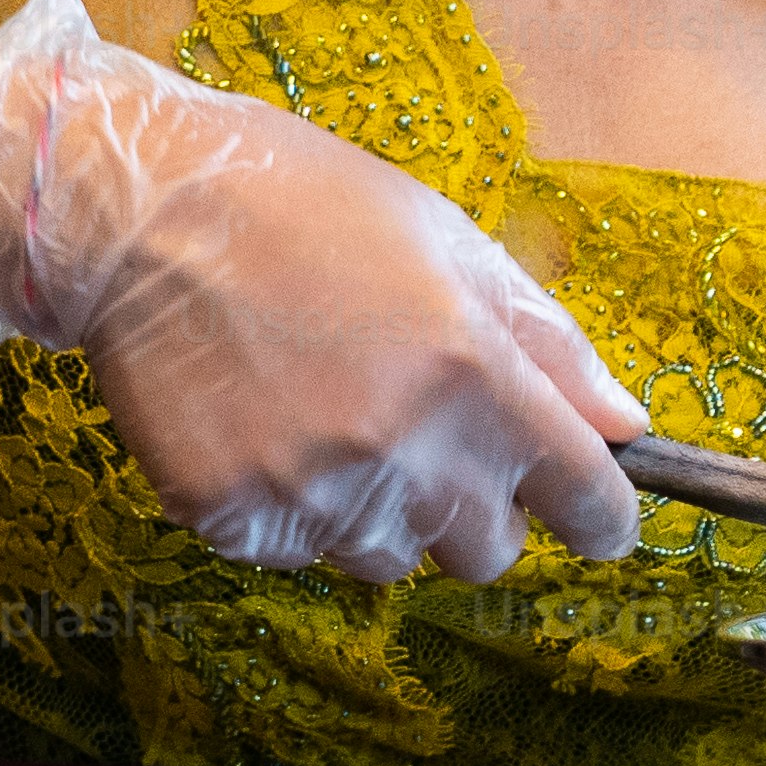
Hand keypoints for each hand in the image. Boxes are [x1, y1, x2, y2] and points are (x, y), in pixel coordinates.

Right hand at [0, 0, 643, 584]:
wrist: (142, 211)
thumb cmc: (306, 207)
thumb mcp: (449, 245)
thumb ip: (547, 345)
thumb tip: (624, 427)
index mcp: (475, 373)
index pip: (588, 501)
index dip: (599, 515)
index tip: (592, 516)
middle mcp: (403, 447)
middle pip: (486, 552)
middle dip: (475, 507)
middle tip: (423, 431)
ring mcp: (313, 491)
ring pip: (388, 558)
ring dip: (377, 506)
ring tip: (325, 410)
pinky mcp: (233, 518)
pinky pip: (296, 551)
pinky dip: (291, 504)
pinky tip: (262, 422)